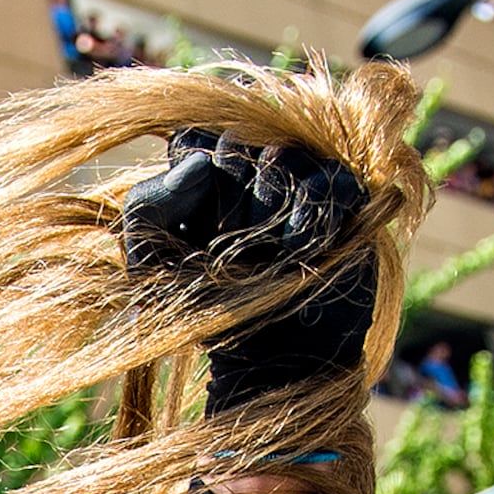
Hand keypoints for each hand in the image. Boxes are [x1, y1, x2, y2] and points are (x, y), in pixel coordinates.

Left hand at [119, 127, 378, 413]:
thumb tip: (199, 163)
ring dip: (264, 216)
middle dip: (225, 204)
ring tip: (263, 259)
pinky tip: (296, 257)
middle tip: (229, 251)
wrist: (267, 357)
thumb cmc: (206, 307)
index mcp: (208, 168)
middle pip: (235, 142)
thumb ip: (146, 207)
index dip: (191, 181)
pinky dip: (304, 224)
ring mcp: (306, 173)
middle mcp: (258, 160)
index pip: (194, 136)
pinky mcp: (347, 197)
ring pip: (281, 157)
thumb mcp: (151, 265)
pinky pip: (325, 185)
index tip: (191, 228)